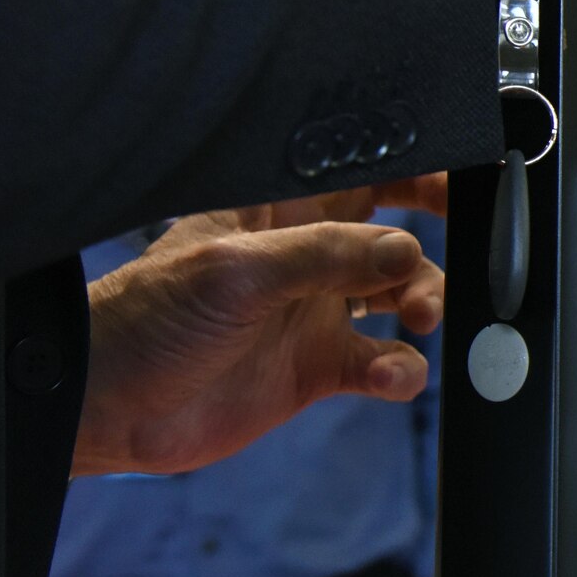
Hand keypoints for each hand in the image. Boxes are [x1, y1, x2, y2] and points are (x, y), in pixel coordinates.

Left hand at [74, 184, 447, 477]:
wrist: (108, 407)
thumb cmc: (146, 319)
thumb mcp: (236, 271)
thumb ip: (325, 256)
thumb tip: (405, 249)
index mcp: (283, 212)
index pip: (361, 171)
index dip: (414, 169)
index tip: (460, 183)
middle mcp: (308, 257)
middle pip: (397, 229)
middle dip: (438, 237)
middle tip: (469, 248)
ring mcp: (317, 312)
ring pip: (404, 295)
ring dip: (425, 303)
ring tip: (417, 319)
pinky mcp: (320, 368)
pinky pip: (386, 363)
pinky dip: (402, 370)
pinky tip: (389, 376)